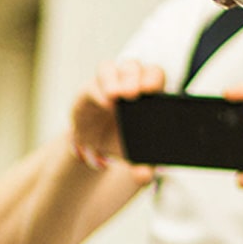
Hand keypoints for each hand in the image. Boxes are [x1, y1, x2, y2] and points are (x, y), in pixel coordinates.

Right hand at [69, 59, 163, 179]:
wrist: (95, 145)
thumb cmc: (122, 141)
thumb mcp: (134, 155)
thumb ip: (142, 166)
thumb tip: (145, 176)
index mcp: (147, 93)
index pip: (153, 76)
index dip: (153, 79)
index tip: (152, 90)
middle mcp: (127, 83)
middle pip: (134, 67)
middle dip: (135, 77)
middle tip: (133, 94)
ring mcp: (107, 85)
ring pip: (112, 68)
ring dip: (115, 80)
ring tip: (116, 96)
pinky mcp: (89, 91)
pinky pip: (93, 84)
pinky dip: (98, 91)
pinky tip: (104, 103)